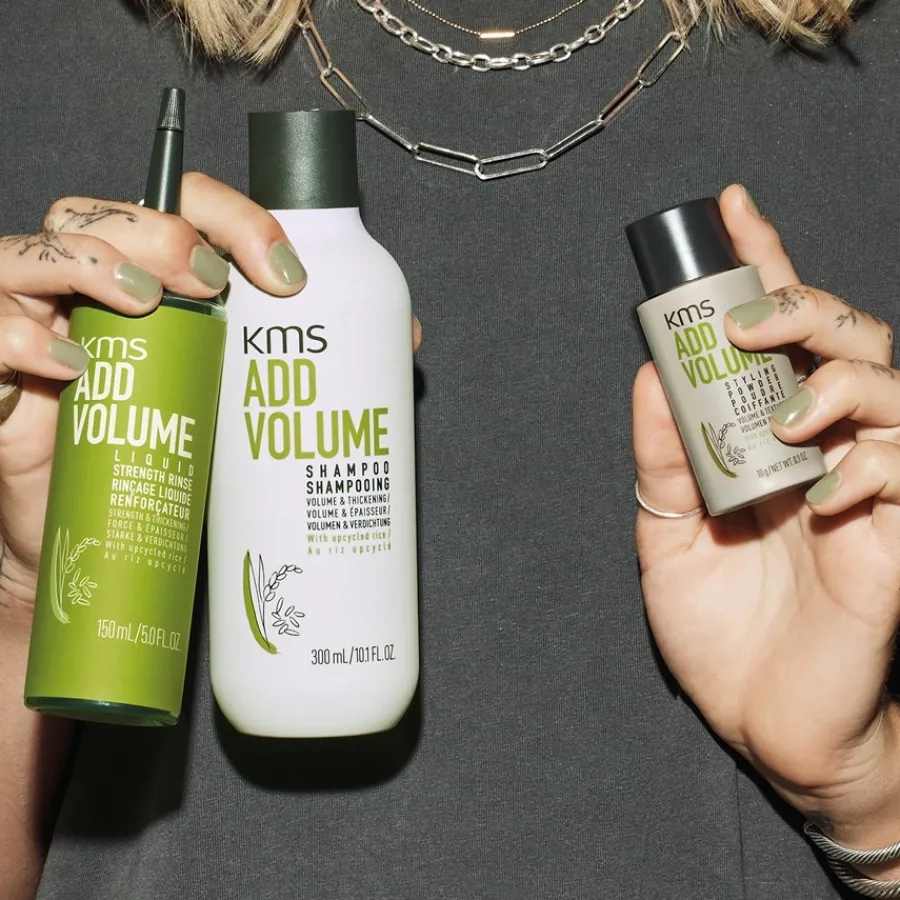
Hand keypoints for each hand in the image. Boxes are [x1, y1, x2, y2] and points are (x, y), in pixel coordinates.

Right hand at [0, 173, 319, 630]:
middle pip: (111, 212)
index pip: (186, 210)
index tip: (291, 276)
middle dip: (166, 230)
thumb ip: (310, 366)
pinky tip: (71, 364)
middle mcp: (95, 289)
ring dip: (96, 259)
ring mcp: (40, 321)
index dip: (239, 220)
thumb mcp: (245, 409)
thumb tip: (402, 344)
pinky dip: (20, 332)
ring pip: (40, 245)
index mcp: (159, 285)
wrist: (93, 542)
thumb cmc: (169, 462)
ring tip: (147, 304)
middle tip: (215, 286)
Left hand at [633, 184, 899, 854]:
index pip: (771, 336)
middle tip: (751, 318)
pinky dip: (866, 466)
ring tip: (785, 417)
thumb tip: (650, 373)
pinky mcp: (894, 540)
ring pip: (889, 387)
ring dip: (839, 381)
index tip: (729, 209)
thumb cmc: (721, 627)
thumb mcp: (666, 534)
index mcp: (762, 438)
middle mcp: (820, 448)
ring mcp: (865, 489)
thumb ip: (662, 457)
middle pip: (845, 337)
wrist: (763, 719)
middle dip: (803, 306)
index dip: (759, 268)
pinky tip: (822, 496)